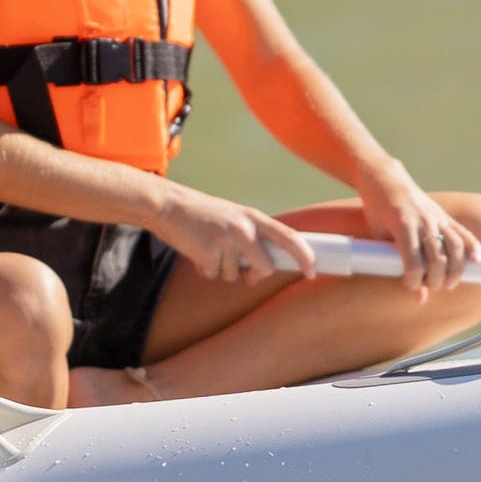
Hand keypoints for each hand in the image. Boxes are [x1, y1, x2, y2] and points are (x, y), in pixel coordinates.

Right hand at [149, 188, 318, 287]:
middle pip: (265, 267)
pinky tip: (196, 252)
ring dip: (222, 270)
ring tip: (208, 248)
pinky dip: (204, 270)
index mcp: (252, 217)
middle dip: (254, 275)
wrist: (167, 206)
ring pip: (235, 275)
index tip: (312, 271)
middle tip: (243, 272)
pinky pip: (213, 275)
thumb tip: (257, 275)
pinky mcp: (208, 252)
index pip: (288, 237)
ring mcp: (226, 240)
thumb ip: (250, 240)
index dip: (304, 255)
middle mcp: (243, 227)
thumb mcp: (232, 219)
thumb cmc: (201, 216)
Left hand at [357, 166, 478, 295]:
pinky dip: (473, 247)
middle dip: (436, 278)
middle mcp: (423, 221)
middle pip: (437, 257)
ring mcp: (436, 217)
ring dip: (456, 269)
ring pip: (455, 246)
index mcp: (403, 225)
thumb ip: (396, 265)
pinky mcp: (444, 216)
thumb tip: (419, 298)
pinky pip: (463, 232)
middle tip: (431, 286)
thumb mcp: (380, 237)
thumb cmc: (377, 211)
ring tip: (450, 283)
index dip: (413, 280)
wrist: (385, 179)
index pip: (413, 262)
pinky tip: (477, 261)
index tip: (409, 285)